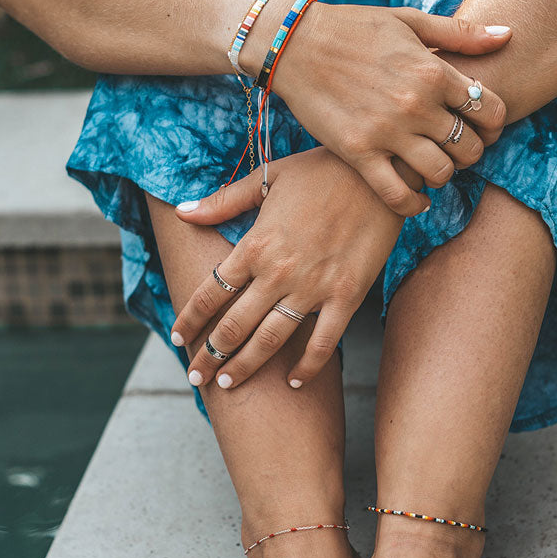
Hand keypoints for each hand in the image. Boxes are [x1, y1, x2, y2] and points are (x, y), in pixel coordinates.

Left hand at [171, 148, 403, 388]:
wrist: (378, 175)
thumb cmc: (322, 171)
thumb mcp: (268, 178)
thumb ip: (223, 201)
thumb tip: (182, 213)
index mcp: (256, 244)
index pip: (211, 292)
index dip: (190, 319)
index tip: (178, 338)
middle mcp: (278, 273)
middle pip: (233, 325)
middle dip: (209, 356)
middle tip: (195, 376)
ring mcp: (313, 288)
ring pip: (270, 340)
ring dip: (245, 367)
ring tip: (228, 386)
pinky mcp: (346, 297)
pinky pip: (323, 342)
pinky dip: (307, 367)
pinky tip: (293, 382)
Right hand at [242, 0, 509, 215]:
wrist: (295, 44)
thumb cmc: (354, 29)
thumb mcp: (409, 20)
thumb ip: (460, 32)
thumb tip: (507, 36)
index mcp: (432, 70)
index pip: (489, 110)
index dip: (494, 125)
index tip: (482, 128)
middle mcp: (415, 104)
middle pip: (469, 147)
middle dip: (470, 153)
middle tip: (456, 151)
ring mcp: (386, 132)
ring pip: (439, 173)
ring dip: (443, 177)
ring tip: (433, 169)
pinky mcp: (358, 153)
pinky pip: (397, 194)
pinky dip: (413, 205)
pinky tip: (415, 201)